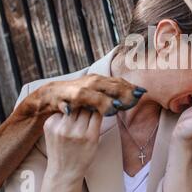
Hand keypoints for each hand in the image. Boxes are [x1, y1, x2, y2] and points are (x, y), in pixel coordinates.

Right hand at [16, 74, 145, 119]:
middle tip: (135, 99)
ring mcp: (74, 90)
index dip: (129, 87)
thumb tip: (135, 95)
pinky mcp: (60, 100)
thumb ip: (112, 94)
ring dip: (100, 101)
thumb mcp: (96, 94)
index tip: (143, 92)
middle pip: (107, 85)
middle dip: (121, 92)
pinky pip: (64, 103)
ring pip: (89, 94)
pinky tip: (71, 111)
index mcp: (98, 80)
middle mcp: (88, 83)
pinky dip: (67, 107)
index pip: (117, 82)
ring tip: (113, 107)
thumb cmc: (77, 97)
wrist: (48, 97)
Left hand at [43, 109, 102, 181]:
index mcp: (90, 135)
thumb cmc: (82, 156)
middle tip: (88, 106)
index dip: (98, 106)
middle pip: (84, 106)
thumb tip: (96, 102)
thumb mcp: (95, 141)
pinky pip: (60, 112)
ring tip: (77, 112)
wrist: (63, 171)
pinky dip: (64, 113)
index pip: (97, 111)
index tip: (98, 104)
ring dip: (76, 107)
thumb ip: (96, 123)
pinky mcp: (49, 125)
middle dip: (87, 105)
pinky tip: (66, 121)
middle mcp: (74, 131)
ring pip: (72, 107)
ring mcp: (60, 128)